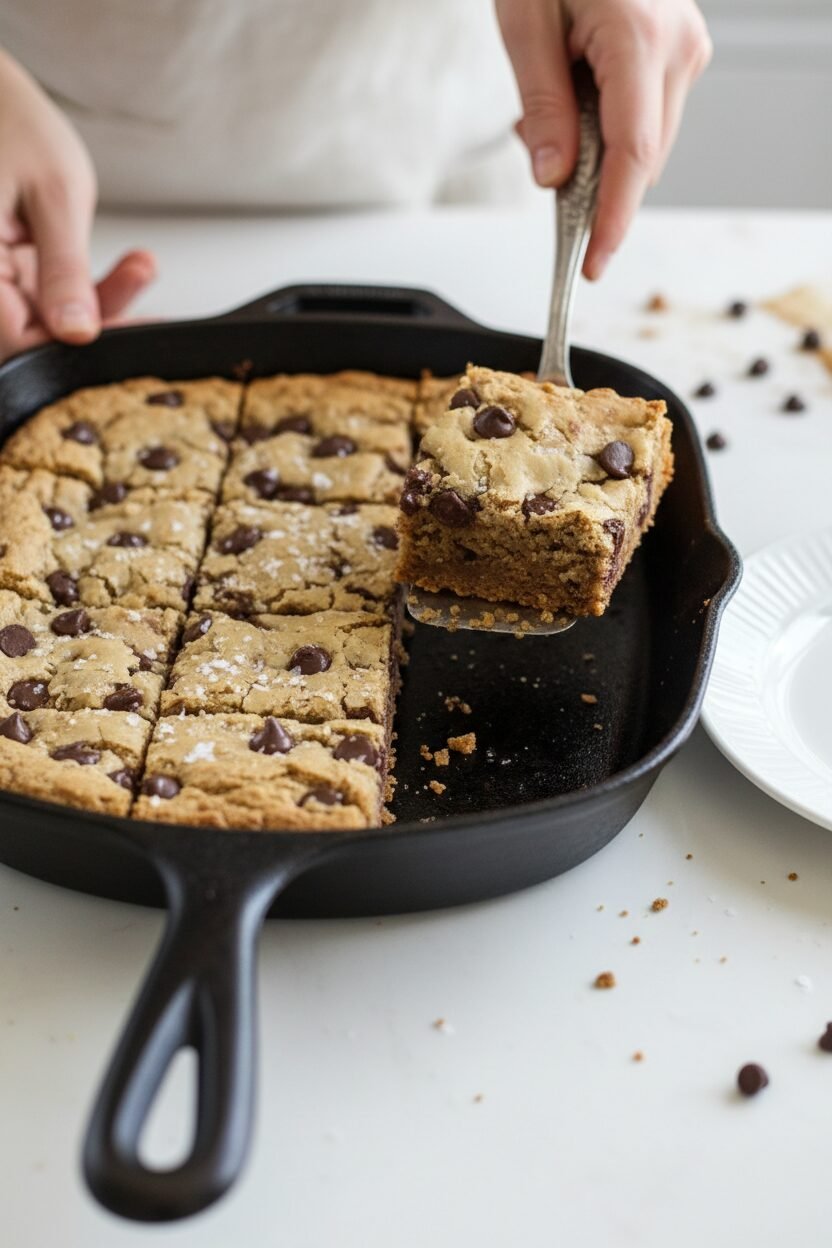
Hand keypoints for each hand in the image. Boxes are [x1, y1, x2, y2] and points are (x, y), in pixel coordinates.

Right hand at [0, 50, 155, 360]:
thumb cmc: (9, 122)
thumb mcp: (52, 194)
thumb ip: (63, 269)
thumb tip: (76, 332)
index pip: (15, 337)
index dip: (69, 348)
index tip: (122, 334)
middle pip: (32, 338)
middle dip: (97, 324)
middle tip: (144, 302)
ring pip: (49, 324)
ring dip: (103, 305)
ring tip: (140, 266)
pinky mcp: (13, 277)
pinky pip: (53, 303)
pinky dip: (93, 291)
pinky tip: (132, 267)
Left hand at [496, 0, 711, 278]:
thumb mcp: (525, 23)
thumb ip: (544, 107)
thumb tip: (555, 179)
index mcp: (639, 39)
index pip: (632, 157)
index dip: (612, 220)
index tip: (592, 263)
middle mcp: (678, 47)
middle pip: (641, 158)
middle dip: (591, 180)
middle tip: (540, 150)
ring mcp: (686, 47)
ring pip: (645, 142)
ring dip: (598, 151)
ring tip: (555, 101)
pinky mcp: (680, 50)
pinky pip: (647, 116)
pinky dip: (609, 127)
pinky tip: (578, 93)